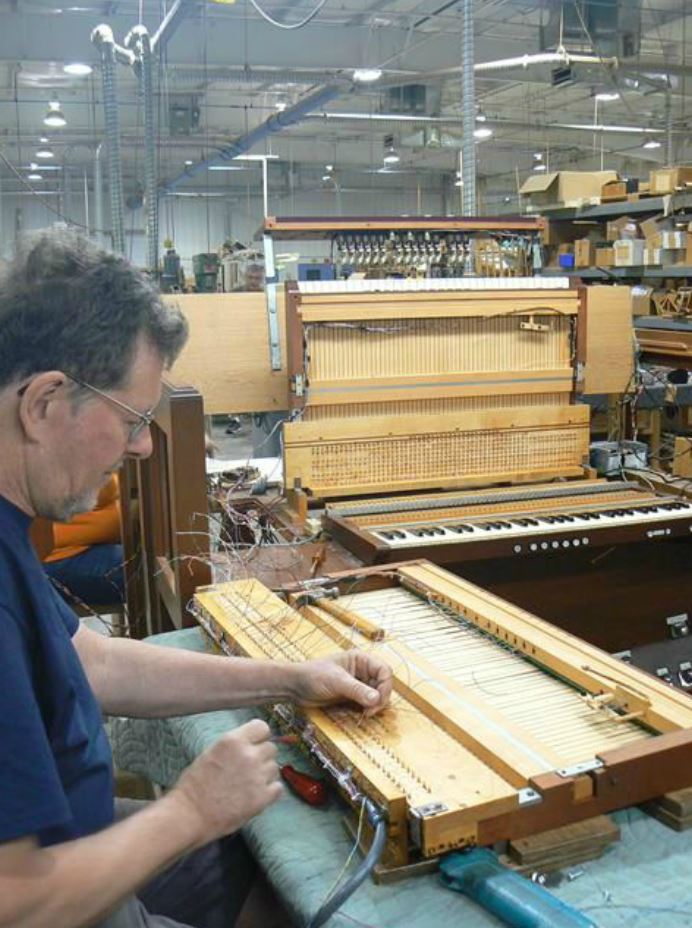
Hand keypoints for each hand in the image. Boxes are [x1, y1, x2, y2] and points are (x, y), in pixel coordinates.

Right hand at [169, 718, 281, 845]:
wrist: (190, 815)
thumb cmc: (194, 785)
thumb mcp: (212, 752)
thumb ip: (234, 746)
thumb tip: (251, 744)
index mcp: (233, 741)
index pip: (262, 728)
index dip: (259, 737)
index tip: (254, 745)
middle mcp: (248, 755)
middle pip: (271, 748)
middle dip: (262, 757)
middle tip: (248, 769)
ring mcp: (257, 777)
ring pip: (275, 768)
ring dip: (265, 774)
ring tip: (248, 784)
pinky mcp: (262, 798)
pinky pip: (278, 787)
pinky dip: (270, 791)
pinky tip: (255, 795)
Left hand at [293, 650, 392, 716]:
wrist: (295, 686)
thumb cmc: (314, 676)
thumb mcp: (336, 681)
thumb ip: (357, 690)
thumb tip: (377, 699)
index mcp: (361, 660)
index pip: (384, 671)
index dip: (386, 686)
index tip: (378, 701)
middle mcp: (362, 671)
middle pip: (383, 684)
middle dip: (381, 698)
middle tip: (371, 712)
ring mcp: (357, 684)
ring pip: (376, 695)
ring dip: (375, 705)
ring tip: (366, 714)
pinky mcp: (352, 696)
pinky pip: (367, 703)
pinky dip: (368, 709)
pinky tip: (362, 715)